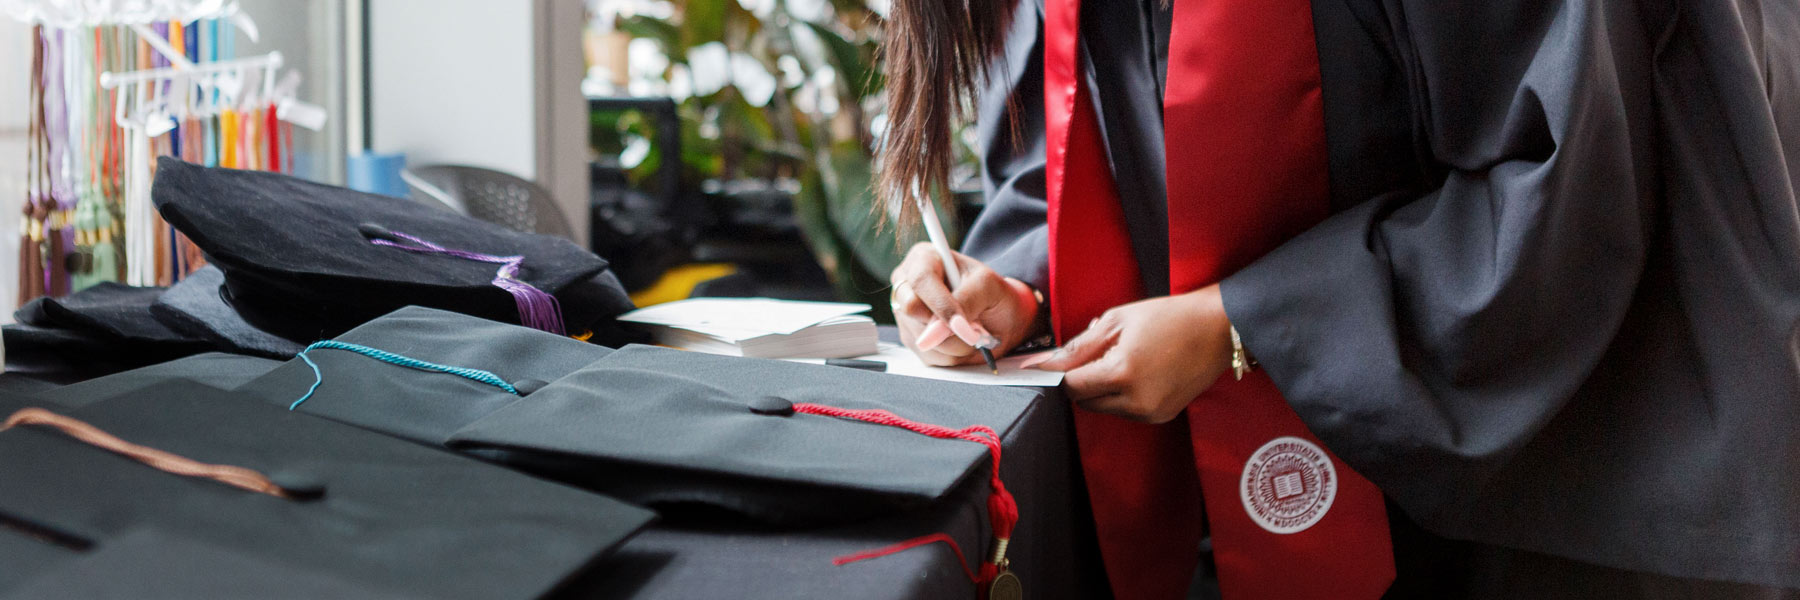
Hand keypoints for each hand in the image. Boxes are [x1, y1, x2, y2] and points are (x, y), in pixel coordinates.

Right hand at [890, 242, 1040, 365]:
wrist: (1000, 317)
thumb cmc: (993, 294)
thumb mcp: (988, 287)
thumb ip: (964, 302)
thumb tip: (934, 333)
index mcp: (924, 259)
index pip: (921, 280)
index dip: (941, 305)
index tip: (963, 324)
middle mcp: (907, 284)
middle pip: (912, 310)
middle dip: (948, 326)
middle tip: (975, 326)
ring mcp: (905, 313)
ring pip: (920, 338)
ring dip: (955, 344)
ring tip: (971, 331)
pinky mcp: (910, 338)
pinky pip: (927, 355)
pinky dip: (952, 355)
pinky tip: (961, 341)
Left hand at [1033, 285, 1233, 423]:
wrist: (1217, 329)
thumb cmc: (1168, 317)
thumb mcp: (1116, 321)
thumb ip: (1078, 347)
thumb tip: (1046, 364)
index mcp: (1122, 374)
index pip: (1071, 386)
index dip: (1057, 374)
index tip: (1047, 365)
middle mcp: (1136, 401)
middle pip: (1084, 402)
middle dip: (1081, 380)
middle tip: (1094, 353)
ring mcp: (1151, 413)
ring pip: (1103, 408)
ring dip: (1100, 389)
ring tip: (1121, 358)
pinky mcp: (1161, 416)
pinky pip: (1125, 411)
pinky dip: (1121, 395)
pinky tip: (1137, 371)